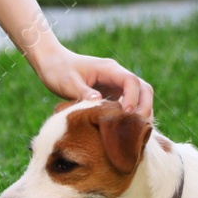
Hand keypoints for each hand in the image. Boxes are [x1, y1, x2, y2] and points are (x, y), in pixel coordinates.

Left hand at [33, 46, 153, 119]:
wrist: (52, 63)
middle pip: (143, 89)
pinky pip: (129, 104)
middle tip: (137, 128)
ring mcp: (116, 85)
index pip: (131, 81)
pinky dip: (131, 116)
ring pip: (140, 97)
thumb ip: (83, 92)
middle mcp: (116, 76)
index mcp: (108, 69)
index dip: (133, 98)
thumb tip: (99, 102)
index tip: (126, 114)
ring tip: (134, 133)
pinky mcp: (112, 95)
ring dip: (141, 113)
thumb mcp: (67, 82)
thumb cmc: (58, 70)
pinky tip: (124, 131)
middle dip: (145, 107)